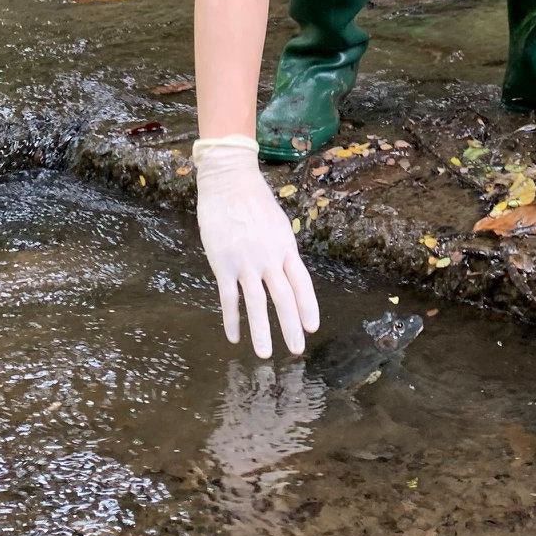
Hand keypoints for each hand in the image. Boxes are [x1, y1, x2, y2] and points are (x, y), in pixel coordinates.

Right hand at [193, 139, 319, 358]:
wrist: (228, 181)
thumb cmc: (254, 199)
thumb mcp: (277, 224)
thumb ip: (281, 250)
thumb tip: (286, 272)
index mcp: (286, 247)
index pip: (302, 284)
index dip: (308, 307)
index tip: (312, 328)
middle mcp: (270, 258)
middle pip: (284, 299)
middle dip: (291, 327)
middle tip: (296, 351)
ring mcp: (246, 262)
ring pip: (258, 304)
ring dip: (262, 332)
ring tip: (265, 354)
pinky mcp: (223, 264)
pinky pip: (230, 298)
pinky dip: (233, 319)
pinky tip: (234, 337)